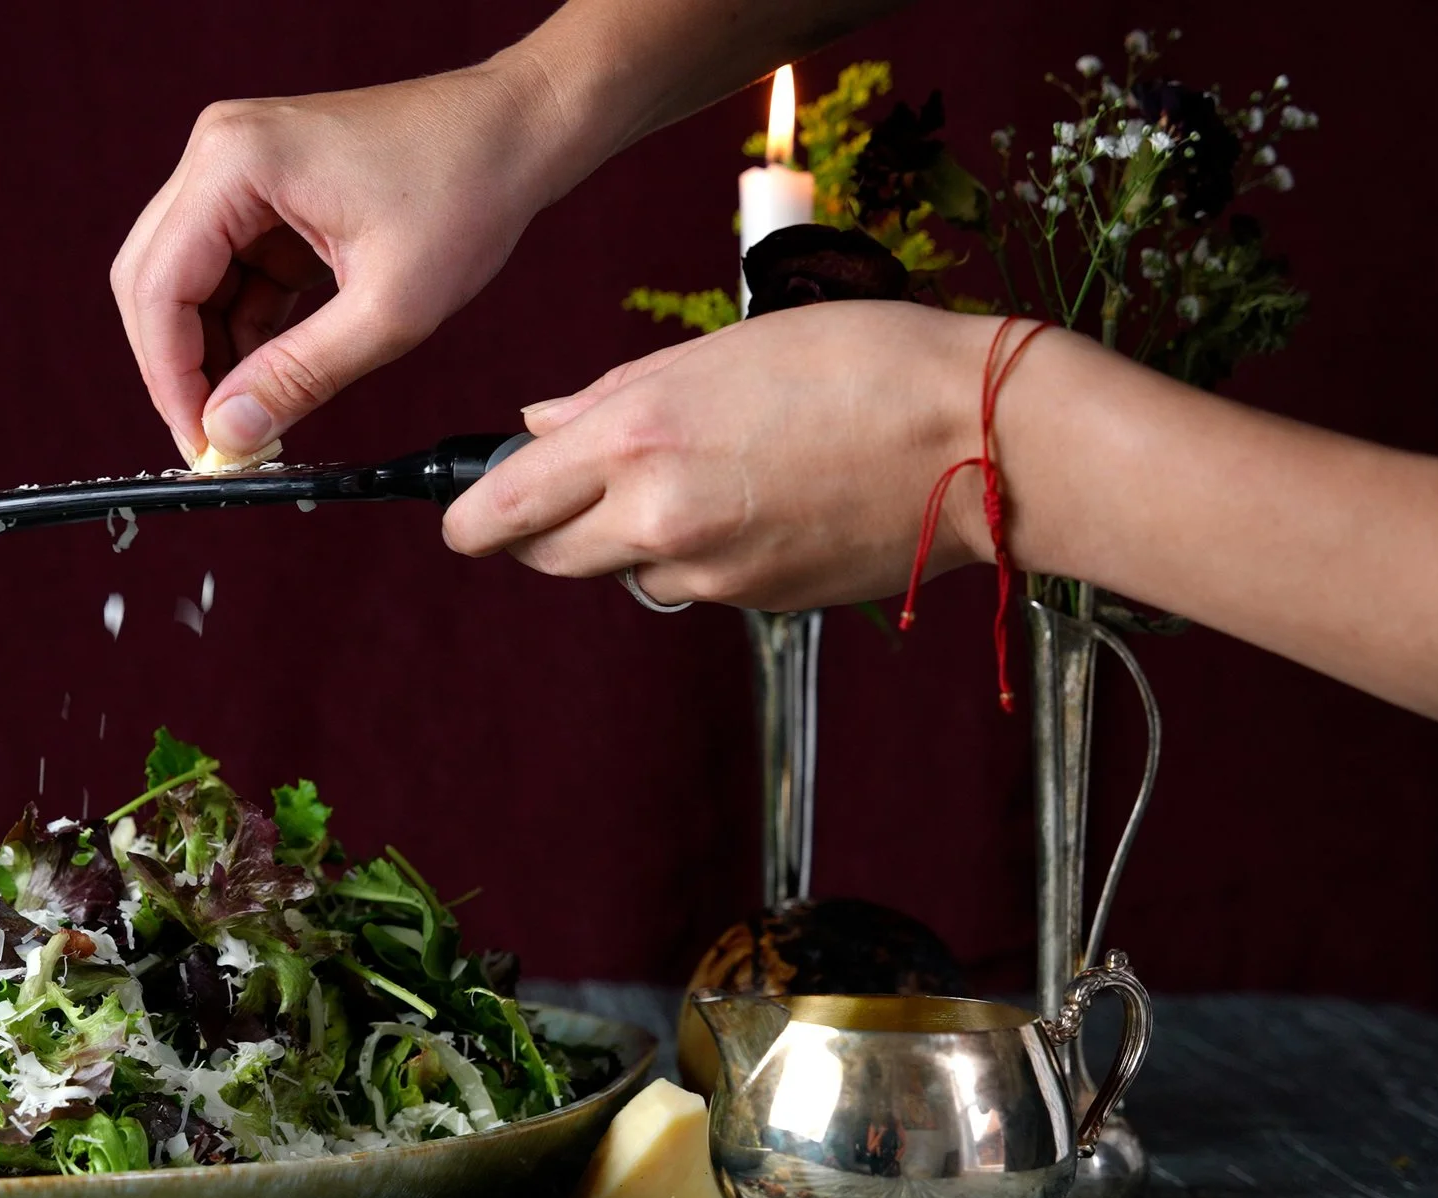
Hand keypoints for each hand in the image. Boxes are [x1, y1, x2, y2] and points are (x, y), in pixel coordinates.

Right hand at [110, 59, 571, 462]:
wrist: (519, 131)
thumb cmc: (467, 191)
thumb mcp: (389, 308)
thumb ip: (299, 375)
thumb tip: (229, 434)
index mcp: (236, 163)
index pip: (159, 285)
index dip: (169, 378)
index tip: (201, 445)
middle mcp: (221, 154)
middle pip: (155, 281)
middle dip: (180, 370)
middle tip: (216, 443)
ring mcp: (241, 172)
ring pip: (188, 284)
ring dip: (212, 356)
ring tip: (251, 422)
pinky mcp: (267, 195)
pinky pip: (230, 275)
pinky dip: (244, 332)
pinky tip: (270, 380)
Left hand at [443, 302, 1039, 611]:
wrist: (977, 437)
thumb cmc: (857, 362)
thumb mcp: (718, 352)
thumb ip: (609, 397)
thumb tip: (538, 426)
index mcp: (635, 439)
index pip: (499, 508)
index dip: (467, 517)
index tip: (460, 516)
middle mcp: (657, 517)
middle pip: (544, 556)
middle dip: (539, 531)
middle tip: (568, 488)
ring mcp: (708, 573)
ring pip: (626, 570)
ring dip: (633, 537)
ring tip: (713, 472)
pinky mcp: (756, 604)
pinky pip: (696, 583)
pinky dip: (704, 551)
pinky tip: (764, 499)